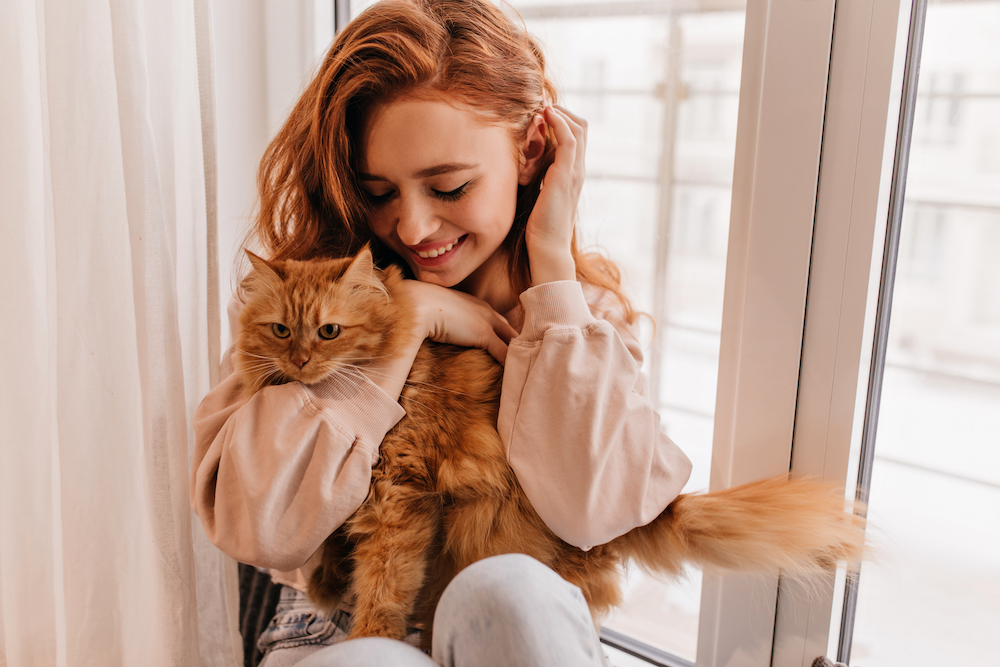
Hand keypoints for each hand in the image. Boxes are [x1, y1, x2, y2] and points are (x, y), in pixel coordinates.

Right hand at [399, 280, 518, 364]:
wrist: (417, 303)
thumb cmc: (420, 308)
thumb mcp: (438, 314)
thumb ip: (446, 322)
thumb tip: (440, 333)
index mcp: (476, 305)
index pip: (500, 322)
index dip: (507, 335)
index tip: (513, 348)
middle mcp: (486, 311)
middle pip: (511, 330)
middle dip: (520, 344)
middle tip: (529, 359)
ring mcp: (487, 322)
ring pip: (512, 341)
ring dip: (518, 356)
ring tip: (526, 370)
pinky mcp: (484, 335)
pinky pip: (504, 353)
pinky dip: (510, 365)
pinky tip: (515, 376)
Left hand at [525, 105, 586, 284]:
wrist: (548, 247)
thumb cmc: (540, 227)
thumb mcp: (538, 195)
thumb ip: (538, 179)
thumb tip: (524, 166)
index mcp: (572, 174)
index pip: (577, 136)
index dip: (562, 120)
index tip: (542, 113)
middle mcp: (577, 170)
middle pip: (582, 127)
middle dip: (563, 111)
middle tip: (541, 105)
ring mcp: (574, 172)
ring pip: (578, 129)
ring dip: (560, 113)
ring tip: (543, 106)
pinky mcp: (566, 176)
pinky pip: (570, 141)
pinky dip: (560, 123)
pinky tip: (546, 116)